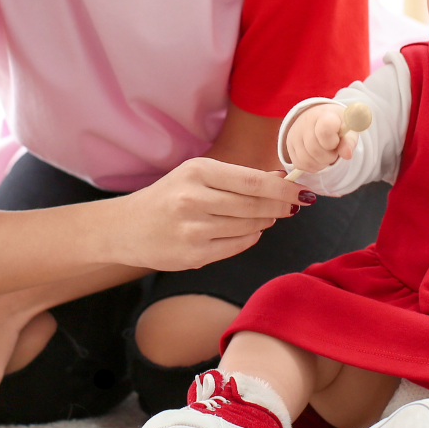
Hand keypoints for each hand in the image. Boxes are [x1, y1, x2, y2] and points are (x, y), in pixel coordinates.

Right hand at [107, 157, 310, 272]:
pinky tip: (248, 230)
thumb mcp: (196, 175)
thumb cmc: (169, 196)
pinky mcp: (194, 255)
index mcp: (198, 172)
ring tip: (268, 215)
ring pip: (250, 226)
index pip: (254, 181)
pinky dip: (250, 237)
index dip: (283, 188)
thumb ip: (236, 178)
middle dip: (281, 206)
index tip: (302, 191)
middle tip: (293, 205)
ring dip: (266, 221)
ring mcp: (194, 230)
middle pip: (256, 205)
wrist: (127, 228)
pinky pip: (238, 246)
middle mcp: (194, 200)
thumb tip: (281, 179)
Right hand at [285, 104, 356, 173]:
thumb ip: (349, 141)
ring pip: (307, 160)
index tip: (337, 140)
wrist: (319, 117)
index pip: (325, 130)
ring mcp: (294, 134)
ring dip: (321, 163)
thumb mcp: (348, 129)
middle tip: (334, 150)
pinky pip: (301, 164)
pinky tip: (318, 157)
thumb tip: (347, 155)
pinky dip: (312, 166)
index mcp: (324, 115)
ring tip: (327, 154)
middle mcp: (305, 123)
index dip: (333, 141)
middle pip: (315, 150)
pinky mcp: (289, 146)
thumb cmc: (337, 124)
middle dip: (329, 156)